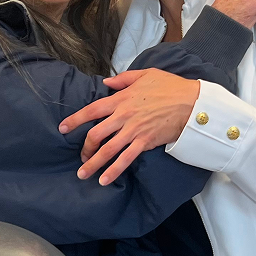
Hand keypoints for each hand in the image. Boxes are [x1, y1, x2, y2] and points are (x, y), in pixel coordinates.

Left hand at [59, 69, 199, 184]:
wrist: (192, 102)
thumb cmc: (171, 86)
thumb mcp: (146, 74)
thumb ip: (124, 79)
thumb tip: (106, 83)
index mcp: (121, 99)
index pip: (92, 110)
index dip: (75, 120)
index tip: (62, 128)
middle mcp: (123, 116)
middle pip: (95, 134)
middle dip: (84, 148)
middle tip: (81, 157)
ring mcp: (133, 131)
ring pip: (107, 150)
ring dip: (93, 164)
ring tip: (83, 174)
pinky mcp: (145, 142)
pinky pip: (125, 159)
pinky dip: (113, 171)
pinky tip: (104, 180)